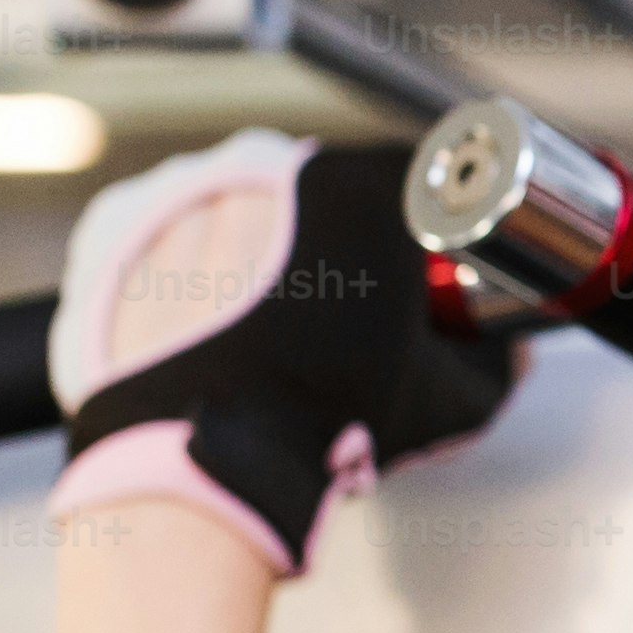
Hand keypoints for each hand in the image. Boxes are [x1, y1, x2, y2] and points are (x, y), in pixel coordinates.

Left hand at [46, 128, 518, 575]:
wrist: (204, 462)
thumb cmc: (319, 423)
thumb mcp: (442, 402)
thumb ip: (494, 368)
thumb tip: (509, 354)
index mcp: (357, 189)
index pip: (414, 180)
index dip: (425, 229)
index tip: (420, 268)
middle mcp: (268, 169)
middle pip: (322, 195)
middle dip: (336, 244)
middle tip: (341, 313)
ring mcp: (187, 193)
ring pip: (243, 209)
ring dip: (258, 251)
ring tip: (267, 330)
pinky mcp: (123, 230)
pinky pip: (166, 232)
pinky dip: (185, 267)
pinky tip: (207, 320)